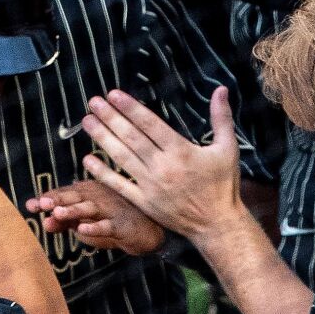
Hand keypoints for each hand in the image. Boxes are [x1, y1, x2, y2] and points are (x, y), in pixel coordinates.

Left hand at [26, 179, 165, 254]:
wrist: (146, 232)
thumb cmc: (112, 222)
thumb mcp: (86, 223)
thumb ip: (65, 222)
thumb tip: (45, 223)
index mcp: (88, 193)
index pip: (64, 194)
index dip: (48, 198)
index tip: (30, 205)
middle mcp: (98, 196)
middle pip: (75, 196)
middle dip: (57, 199)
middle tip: (41, 203)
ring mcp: (110, 209)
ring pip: (89, 208)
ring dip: (73, 210)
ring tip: (58, 213)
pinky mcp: (121, 224)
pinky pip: (107, 226)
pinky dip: (95, 227)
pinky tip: (83, 229)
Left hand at [79, 87, 241, 246]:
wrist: (217, 224)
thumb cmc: (223, 184)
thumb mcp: (227, 148)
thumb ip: (221, 117)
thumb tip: (222, 89)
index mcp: (181, 151)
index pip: (150, 124)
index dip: (130, 108)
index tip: (113, 94)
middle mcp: (163, 167)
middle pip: (131, 138)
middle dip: (110, 118)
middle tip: (93, 102)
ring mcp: (151, 186)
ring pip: (121, 158)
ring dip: (102, 138)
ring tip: (87, 121)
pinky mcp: (144, 202)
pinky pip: (119, 186)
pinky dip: (102, 173)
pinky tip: (88, 159)